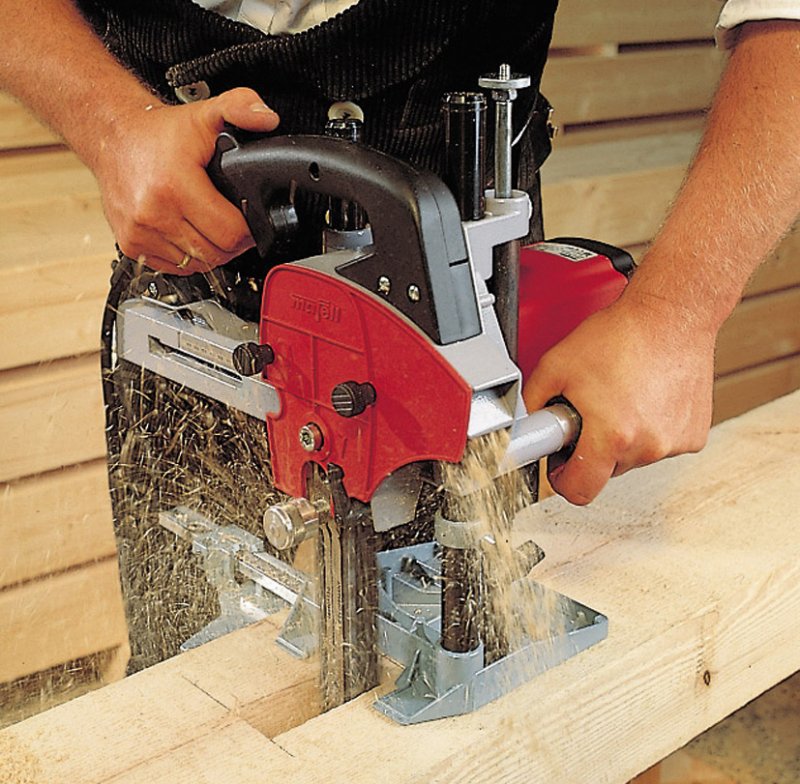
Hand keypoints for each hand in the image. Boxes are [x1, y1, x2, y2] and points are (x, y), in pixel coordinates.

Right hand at [93, 87, 279, 274]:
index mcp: (173, 185)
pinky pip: (175, 267)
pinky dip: (188, 258)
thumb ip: (240, 108)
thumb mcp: (205, 114)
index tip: (248, 219)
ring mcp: (139, 232)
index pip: (229, 233)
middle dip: (232, 243)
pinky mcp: (130, 245)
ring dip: (211, 252)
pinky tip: (190, 236)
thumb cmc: (157, 134)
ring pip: (196, 264)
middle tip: (233, 224)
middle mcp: (152, 213)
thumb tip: (266, 118)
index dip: (248, 230)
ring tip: (212, 228)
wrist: (112, 137)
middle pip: (215, 253)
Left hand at [522, 291, 715, 504]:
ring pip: (632, 457)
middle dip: (591, 449)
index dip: (563, 479)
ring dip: (620, 437)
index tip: (561, 465)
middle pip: (606, 471)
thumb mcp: (556, 366)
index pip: (580, 491)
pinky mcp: (693, 434)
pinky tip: (644, 398)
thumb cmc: (620, 335)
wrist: (671, 314)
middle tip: (589, 413)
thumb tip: (524, 426)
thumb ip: (532, 403)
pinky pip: (659, 444)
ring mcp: (674, 442)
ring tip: (618, 398)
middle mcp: (647, 445)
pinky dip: (648, 428)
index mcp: (612, 435)